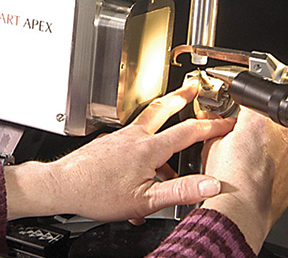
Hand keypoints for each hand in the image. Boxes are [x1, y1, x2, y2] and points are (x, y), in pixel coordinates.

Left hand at [5, 81, 234, 220]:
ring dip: (161, 126)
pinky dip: (141, 148)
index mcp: (148, 149)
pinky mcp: (106, 144)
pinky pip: (130, 141)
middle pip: (162, 110)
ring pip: (146, 127)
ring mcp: (118, 138)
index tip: (226, 122)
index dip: (211, 127)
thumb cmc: (97, 193)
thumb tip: (211, 185)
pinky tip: (140, 168)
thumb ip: (182, 192)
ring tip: (171, 144)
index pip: (188, 132)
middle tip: (192, 88)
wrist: (61, 187)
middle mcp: (134, 137)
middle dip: (181, 98)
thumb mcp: (146, 200)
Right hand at [199, 108, 287, 252]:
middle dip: (263, 123)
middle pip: (276, 117)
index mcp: (258, 119)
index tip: (236, 112)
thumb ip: (216, 128)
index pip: (252, 100)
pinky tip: (283, 167)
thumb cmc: (226, 183)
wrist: (239, 212)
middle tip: (246, 137)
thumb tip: (214, 122)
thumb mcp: (211, 146)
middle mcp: (281, 132)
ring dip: (283, 140)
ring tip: (264, 152)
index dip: (241, 104)